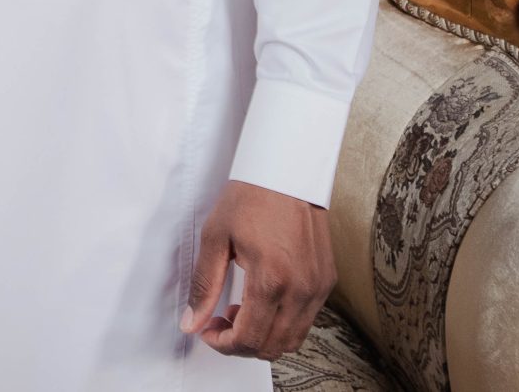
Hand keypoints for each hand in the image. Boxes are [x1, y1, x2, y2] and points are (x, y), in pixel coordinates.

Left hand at [181, 179, 331, 358]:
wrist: (286, 171)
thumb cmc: (250, 197)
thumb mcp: (215, 237)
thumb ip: (204, 285)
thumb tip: (192, 322)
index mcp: (272, 279)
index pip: (249, 337)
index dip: (224, 344)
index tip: (207, 332)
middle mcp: (301, 289)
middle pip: (273, 346)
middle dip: (241, 344)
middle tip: (219, 323)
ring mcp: (318, 286)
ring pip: (293, 339)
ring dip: (263, 337)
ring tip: (239, 312)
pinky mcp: (326, 281)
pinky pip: (306, 320)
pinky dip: (282, 323)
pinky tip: (261, 302)